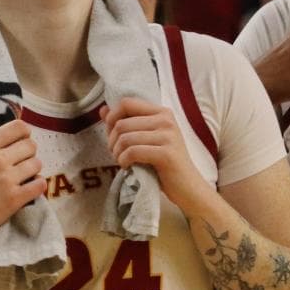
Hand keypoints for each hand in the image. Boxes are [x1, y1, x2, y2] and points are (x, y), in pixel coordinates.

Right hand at [0, 115, 43, 241]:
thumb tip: (9, 137)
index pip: (19, 127)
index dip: (25, 134)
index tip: (21, 142)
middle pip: (31, 145)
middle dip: (28, 153)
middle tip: (21, 163)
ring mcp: (6, 180)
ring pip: (37, 164)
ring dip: (33, 170)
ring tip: (23, 177)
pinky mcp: (14, 199)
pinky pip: (40, 184)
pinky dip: (38, 185)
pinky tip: (30, 188)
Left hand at [104, 97, 207, 213]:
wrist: (187, 186)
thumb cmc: (163, 163)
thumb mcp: (145, 139)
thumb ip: (126, 122)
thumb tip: (102, 110)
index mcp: (162, 112)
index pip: (126, 103)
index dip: (112, 118)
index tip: (112, 135)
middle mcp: (166, 120)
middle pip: (121, 123)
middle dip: (112, 141)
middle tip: (117, 154)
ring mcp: (168, 136)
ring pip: (125, 138)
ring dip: (117, 153)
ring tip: (123, 161)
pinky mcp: (166, 153)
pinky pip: (132, 152)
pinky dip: (124, 161)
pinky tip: (128, 166)